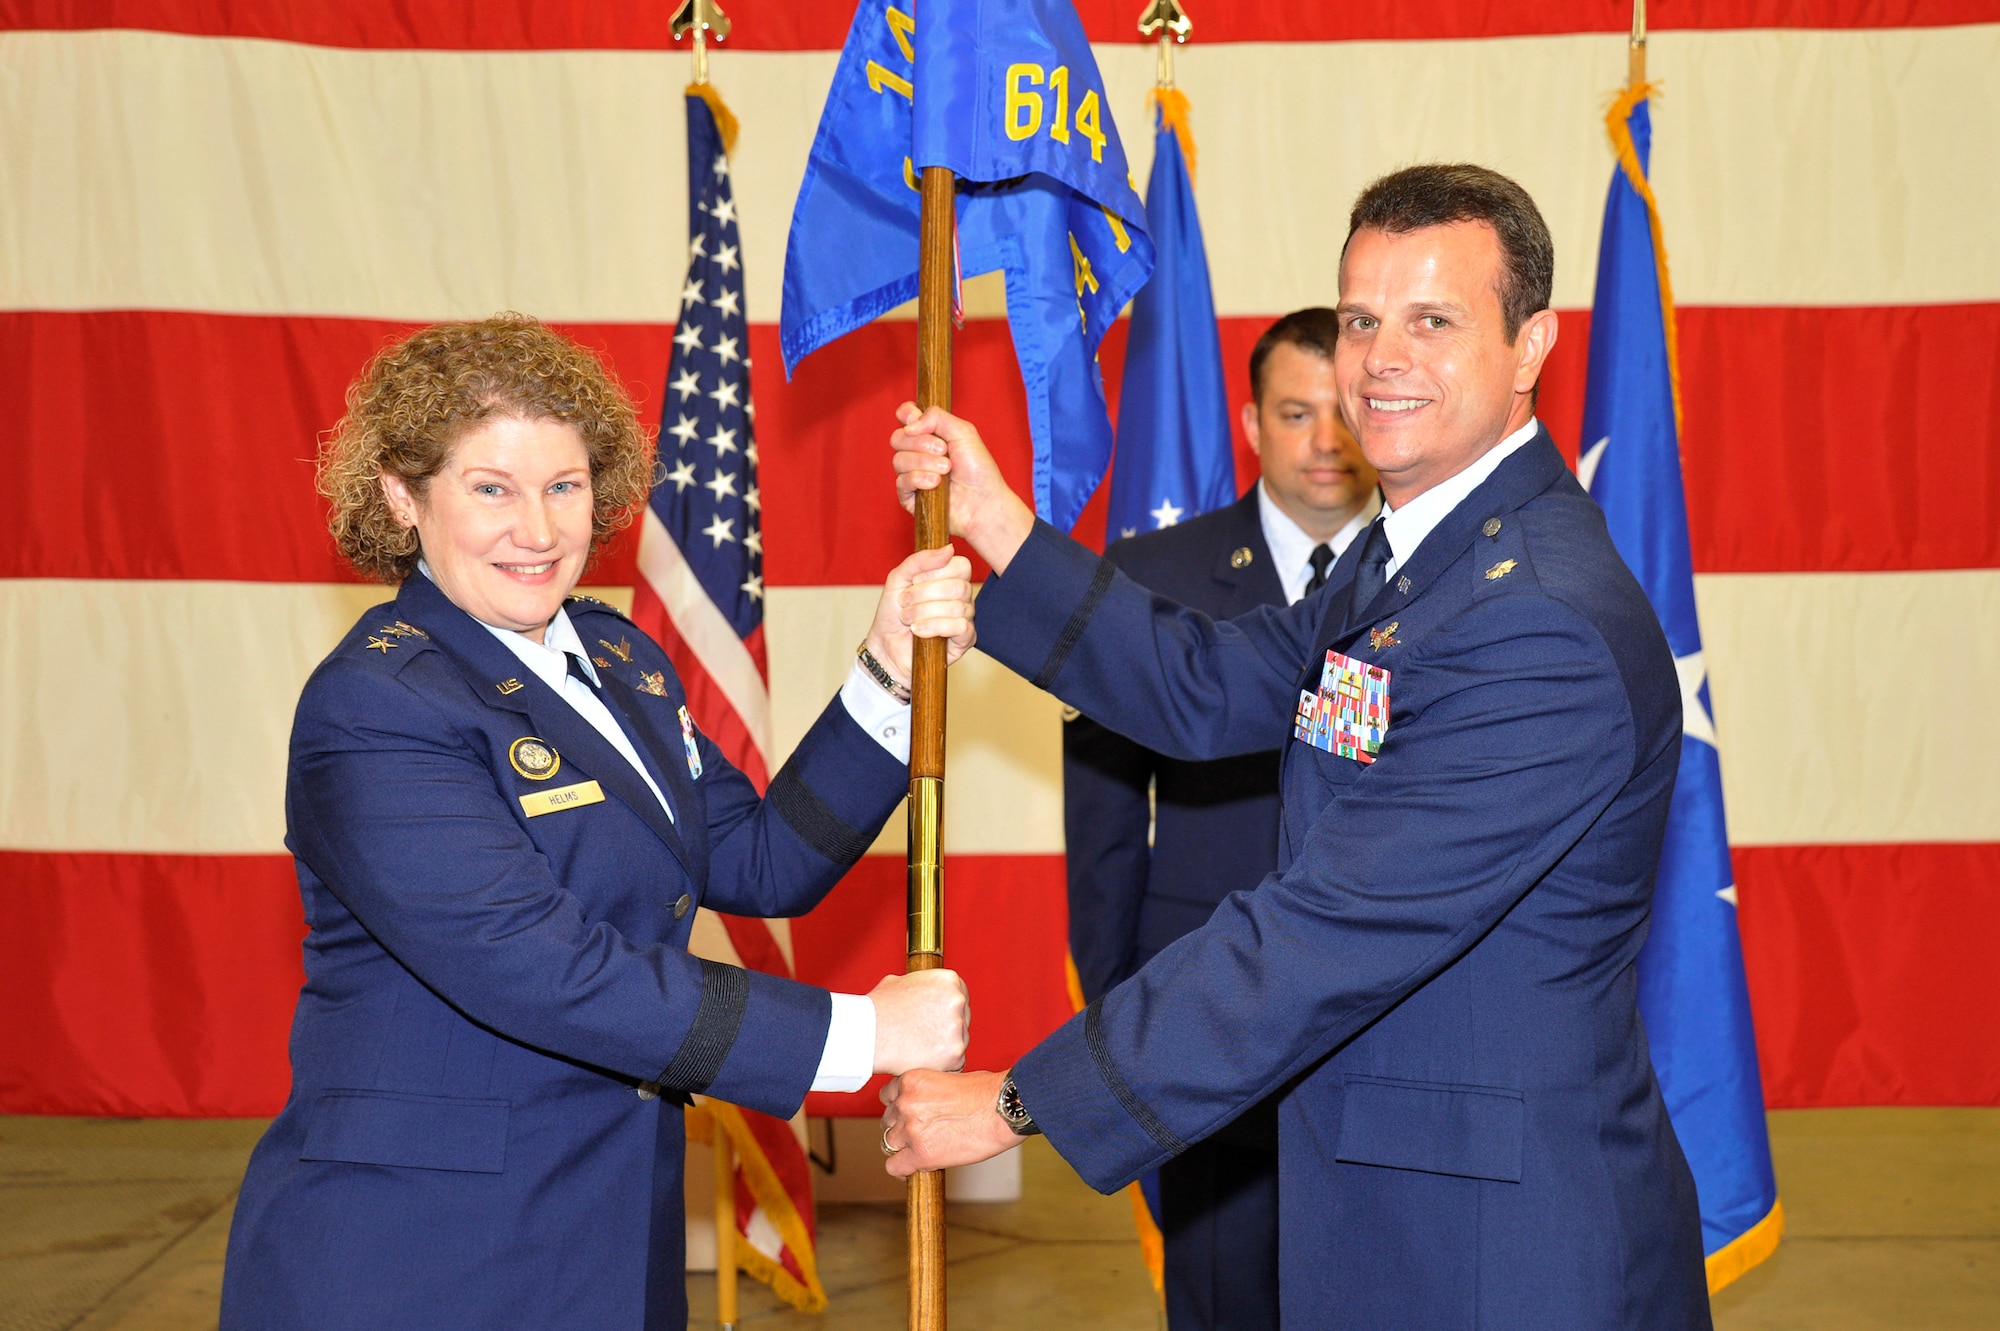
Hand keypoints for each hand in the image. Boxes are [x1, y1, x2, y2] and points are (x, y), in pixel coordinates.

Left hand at [864, 547, 976, 688]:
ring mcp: (966, 618)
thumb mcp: (898, 579)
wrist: (885, 645)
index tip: (914, 580)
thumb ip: (920, 560)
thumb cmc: (892, 613)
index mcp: (950, 579)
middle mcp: (962, 597)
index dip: (935, 572)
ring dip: (924, 612)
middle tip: (905, 602)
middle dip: (924, 594)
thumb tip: (949, 549)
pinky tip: (919, 631)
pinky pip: (961, 627)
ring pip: (957, 607)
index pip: (961, 565)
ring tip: (907, 619)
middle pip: (958, 586)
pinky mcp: (966, 639)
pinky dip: (935, 627)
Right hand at [867, 969, 969, 1074]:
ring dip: (944, 1048)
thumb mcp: (898, 982)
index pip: (960, 997)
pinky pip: (955, 1063)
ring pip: (959, 1042)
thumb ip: (918, 985)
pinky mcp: (955, 1053)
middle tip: (925, 1037)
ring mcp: (958, 1027)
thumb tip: (919, 989)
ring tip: (918, 1049)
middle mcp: (958, 1000)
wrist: (867, 1032)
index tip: (934, 1020)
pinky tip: (922, 1060)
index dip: (946, 1011)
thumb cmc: (877, 1008)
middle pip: (963, 1020)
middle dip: (947, 1030)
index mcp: (948, 980)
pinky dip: (942, 1066)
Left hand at [880, 1068, 1018, 1177]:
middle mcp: (905, 1104)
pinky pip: (895, 1167)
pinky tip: (914, 1167)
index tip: (909, 1115)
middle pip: (887, 1121)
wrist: (1004, 1110)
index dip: (899, 1108)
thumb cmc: (987, 1092)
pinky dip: (902, 1169)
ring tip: (921, 1149)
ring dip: (903, 1148)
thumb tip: (924, 1105)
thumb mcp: (949, 1077)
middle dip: (901, 1127)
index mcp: (911, 1081)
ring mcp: (911, 1130)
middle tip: (920, 1133)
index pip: (887, 1097)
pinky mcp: (921, 1154)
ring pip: (888, 1144)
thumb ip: (928, 1091)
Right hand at [891, 404, 1035, 573]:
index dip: (906, 414)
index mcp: (930, 434)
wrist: (983, 503)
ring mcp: (912, 474)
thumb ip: (936, 417)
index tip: (916, 418)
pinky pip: (901, 482)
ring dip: (924, 462)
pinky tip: (936, 483)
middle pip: (898, 438)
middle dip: (920, 443)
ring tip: (947, 470)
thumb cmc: (978, 469)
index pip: (905, 416)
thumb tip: (909, 425)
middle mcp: (918, 453)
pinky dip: (919, 479)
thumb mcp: (963, 432)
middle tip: (944, 450)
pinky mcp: (909, 496)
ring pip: (899, 460)